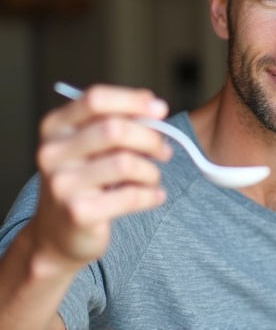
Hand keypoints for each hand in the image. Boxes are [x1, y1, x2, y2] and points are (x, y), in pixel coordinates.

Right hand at [30, 84, 170, 272]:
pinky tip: (155, 196)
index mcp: (56, 127)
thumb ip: (119, 122)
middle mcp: (53, 152)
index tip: (161, 109)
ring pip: (126, 163)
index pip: (96, 99)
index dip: (133, 101)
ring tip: (153, 178)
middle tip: (164, 151)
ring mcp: (62, 184)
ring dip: (151, 170)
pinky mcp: (78, 213)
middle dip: (150, 138)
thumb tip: (156, 108)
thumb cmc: (86, 180)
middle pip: (114, 129)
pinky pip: (130, 196)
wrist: (59, 234)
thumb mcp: (93, 145)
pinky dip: (151, 195)